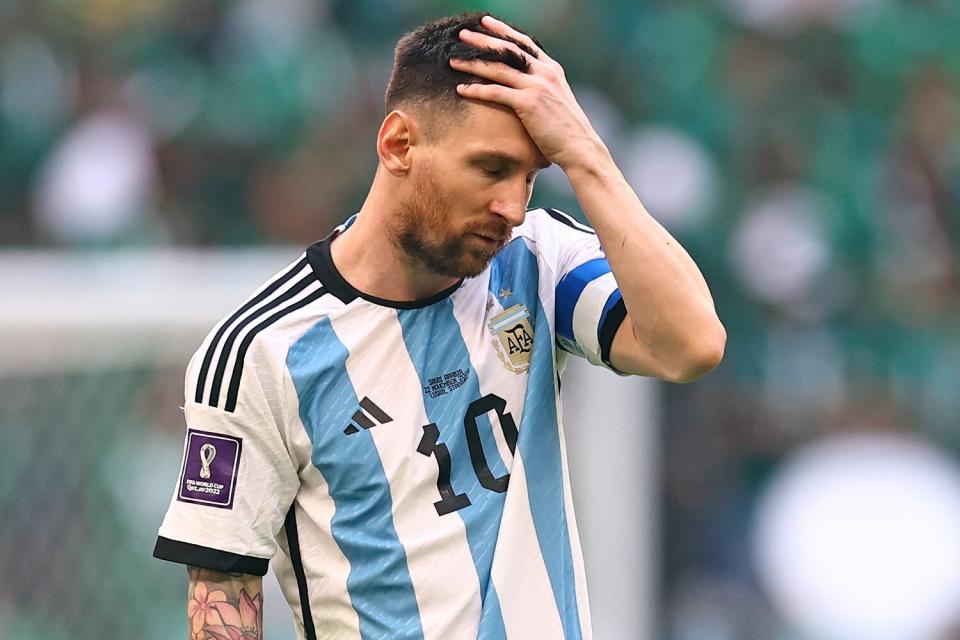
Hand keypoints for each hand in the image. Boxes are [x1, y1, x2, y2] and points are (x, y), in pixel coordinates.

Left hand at [451, 15, 606, 170]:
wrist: (580, 148)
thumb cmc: (566, 131)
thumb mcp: (557, 102)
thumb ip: (544, 90)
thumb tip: (529, 90)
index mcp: (552, 69)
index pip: (524, 43)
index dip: (504, 31)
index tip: (486, 23)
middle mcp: (544, 72)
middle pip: (508, 49)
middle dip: (483, 40)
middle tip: (462, 34)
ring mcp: (537, 86)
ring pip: (498, 68)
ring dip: (473, 63)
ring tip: (453, 60)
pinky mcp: (529, 103)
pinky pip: (496, 92)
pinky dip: (477, 90)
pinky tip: (461, 89)